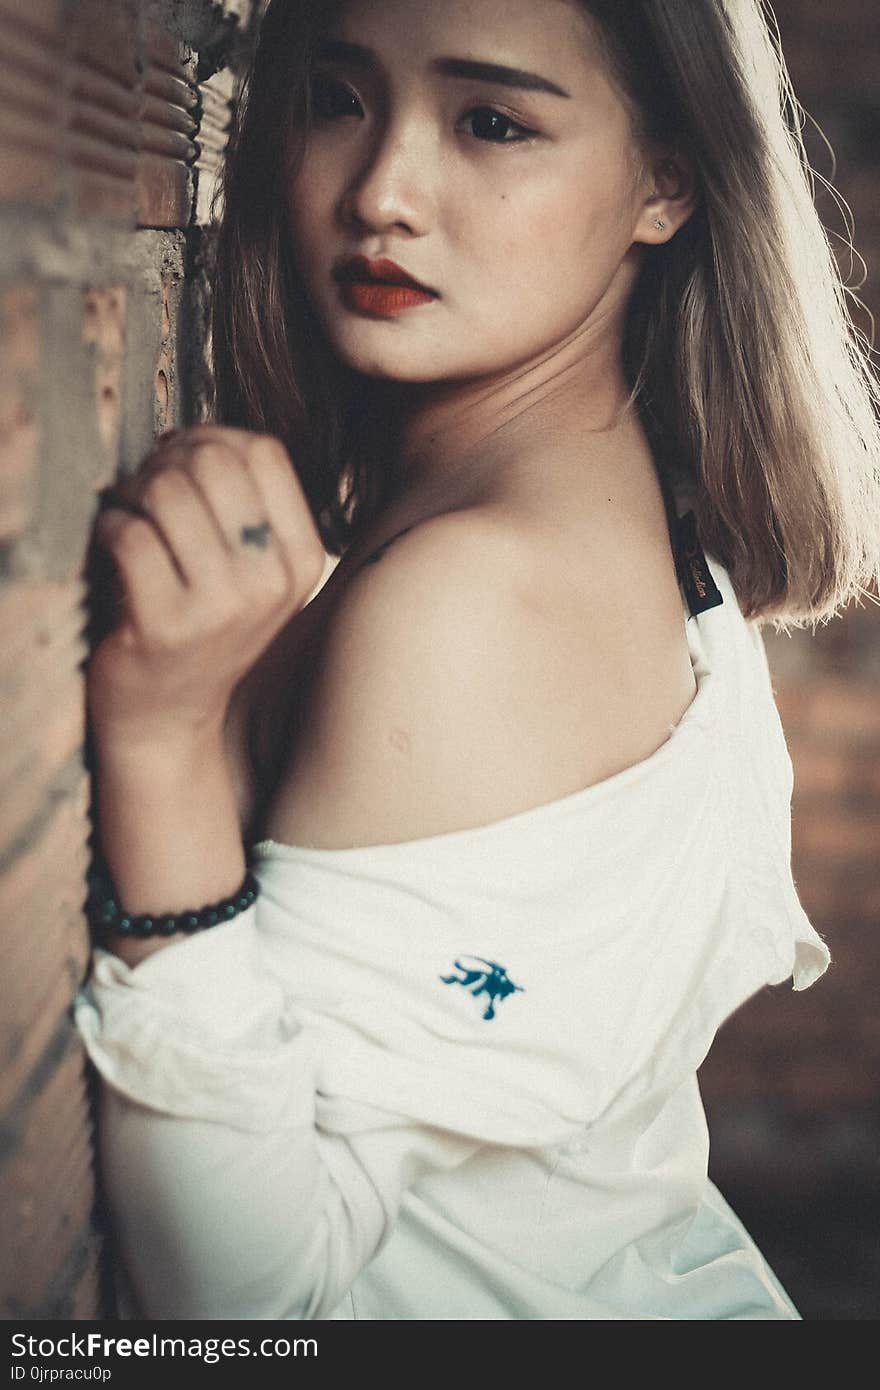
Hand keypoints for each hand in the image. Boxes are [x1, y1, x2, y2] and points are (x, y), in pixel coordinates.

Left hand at [86, 426, 326, 750]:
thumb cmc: (201, 627)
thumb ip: (243, 504)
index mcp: (303, 560)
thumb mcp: (250, 571)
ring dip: (130, 491)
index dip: (212, 437)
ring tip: (125, 513)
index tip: (181, 461)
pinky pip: (130, 535)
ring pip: (167, 492)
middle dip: (165, 461)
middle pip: (213, 462)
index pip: (263, 451)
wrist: (170, 716)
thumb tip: (193, 436)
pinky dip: (109, 525)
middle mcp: (271, 583)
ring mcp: (221, 608)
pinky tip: (110, 542)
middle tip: (144, 488)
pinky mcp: (166, 627)